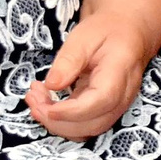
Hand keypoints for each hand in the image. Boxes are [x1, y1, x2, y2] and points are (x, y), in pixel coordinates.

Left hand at [30, 13, 155, 137]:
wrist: (127, 33)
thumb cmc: (106, 30)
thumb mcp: (84, 36)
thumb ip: (69, 60)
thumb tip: (52, 85)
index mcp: (120, 72)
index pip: (100, 101)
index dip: (71, 111)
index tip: (45, 105)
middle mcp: (123, 95)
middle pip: (94, 123)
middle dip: (58, 120)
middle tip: (33, 98)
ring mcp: (117, 106)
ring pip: (88, 129)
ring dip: (58, 124)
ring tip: (35, 100)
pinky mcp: (106, 110)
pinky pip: (85, 125)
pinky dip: (63, 122)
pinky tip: (46, 105)